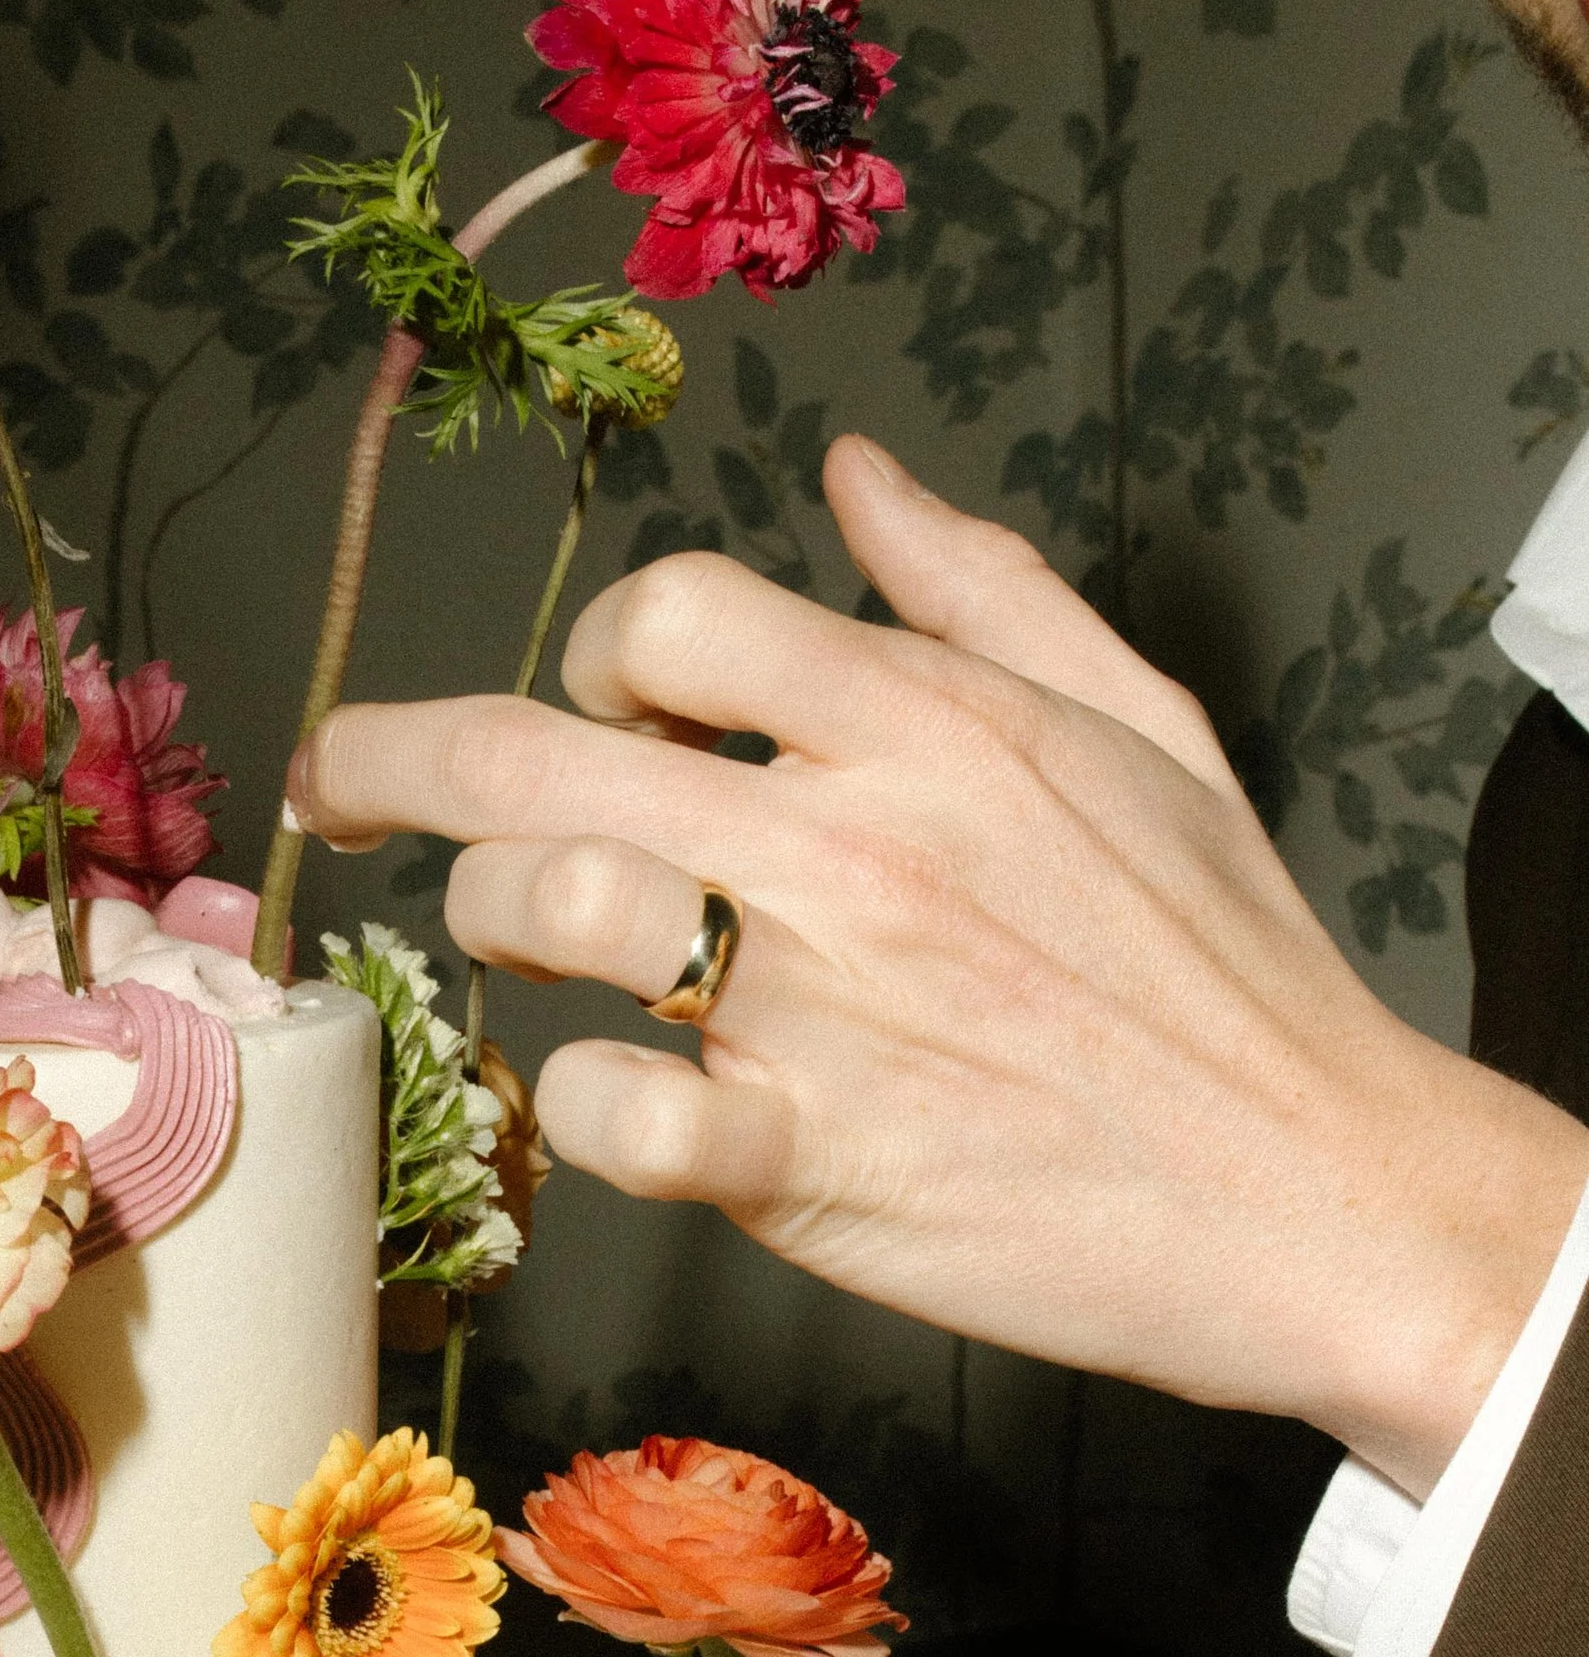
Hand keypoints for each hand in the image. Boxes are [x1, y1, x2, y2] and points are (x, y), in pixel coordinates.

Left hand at [288, 439, 1587, 1498]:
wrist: (1318, 1184)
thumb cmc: (1225, 964)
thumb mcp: (1137, 723)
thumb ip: (981, 587)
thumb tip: (858, 472)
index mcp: (926, 720)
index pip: (672, 616)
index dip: (601, 660)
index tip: (602, 713)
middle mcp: (851, 843)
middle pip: (538, 755)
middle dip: (390, 756)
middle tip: (337, 781)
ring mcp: (819, 1006)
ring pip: (549, 913)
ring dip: (492, 925)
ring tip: (511, 951)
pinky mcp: (808, 1165)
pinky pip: (611, 1114)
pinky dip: (574, 1107)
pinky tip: (610, 1100)